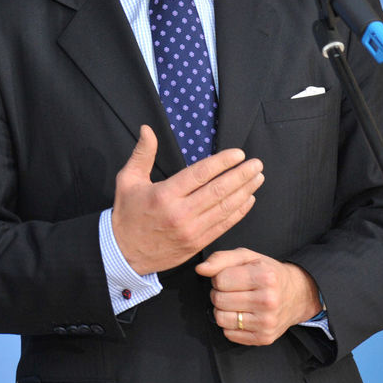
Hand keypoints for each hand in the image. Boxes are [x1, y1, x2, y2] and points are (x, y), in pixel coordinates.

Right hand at [111, 125, 263, 274]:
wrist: (124, 253)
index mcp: (164, 195)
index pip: (200, 174)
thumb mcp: (128, 180)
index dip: (222, 162)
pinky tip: (249, 200)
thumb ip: (142, 154)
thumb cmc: (127, 213)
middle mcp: (180, 213)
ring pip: (225, 208)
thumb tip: (148, 129)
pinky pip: (223, 226)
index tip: (238, 153)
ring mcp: (191, 231)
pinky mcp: (197, 244)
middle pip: (218, 190)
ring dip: (244, 191)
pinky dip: (239, 212)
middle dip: (241, 175)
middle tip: (256, 164)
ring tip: (258, 178)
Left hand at [196, 248, 322, 345]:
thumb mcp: (246, 257)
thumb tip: (201, 269)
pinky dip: (231, 324)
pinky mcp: (264, 338)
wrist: (297, 294)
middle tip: (234, 290)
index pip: (219, 280)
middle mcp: (268, 301)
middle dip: (220, 293)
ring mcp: (267, 322)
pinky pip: (229, 334)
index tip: (231, 277)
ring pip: (221, 319)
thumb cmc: (267, 273)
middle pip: (219, 300)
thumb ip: (220, 259)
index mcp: (265, 277)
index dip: (220, 278)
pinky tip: (244, 314)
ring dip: (223, 310)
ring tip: (237, 302)